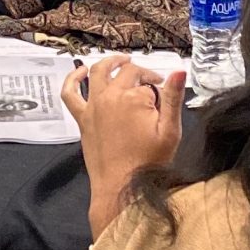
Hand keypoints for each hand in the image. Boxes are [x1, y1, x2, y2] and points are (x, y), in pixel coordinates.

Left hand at [62, 55, 185, 236]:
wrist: (122, 189)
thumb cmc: (147, 164)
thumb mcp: (170, 131)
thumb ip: (173, 99)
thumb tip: (179, 72)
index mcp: (133, 98)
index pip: (148, 82)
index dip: (159, 86)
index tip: (164, 95)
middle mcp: (110, 97)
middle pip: (126, 73)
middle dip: (141, 73)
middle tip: (152, 81)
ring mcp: (93, 106)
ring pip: (98, 72)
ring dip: (110, 62)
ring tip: (122, 61)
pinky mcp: (82, 118)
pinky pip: (70, 93)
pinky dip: (72, 79)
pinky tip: (79, 72)